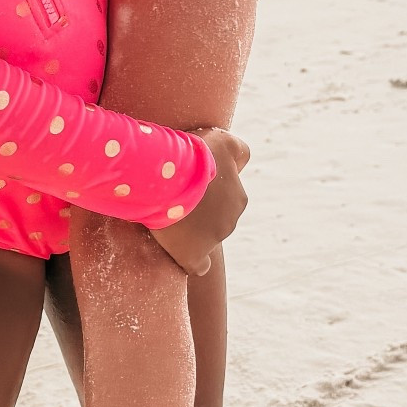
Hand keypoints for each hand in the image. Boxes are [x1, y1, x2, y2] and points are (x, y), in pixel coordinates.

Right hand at [149, 127, 249, 275]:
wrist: (168, 177)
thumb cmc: (192, 156)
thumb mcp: (223, 141)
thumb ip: (238, 150)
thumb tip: (241, 164)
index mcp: (238, 197)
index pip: (225, 196)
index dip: (207, 190)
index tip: (189, 182)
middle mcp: (231, 220)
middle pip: (214, 217)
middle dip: (199, 209)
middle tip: (173, 195)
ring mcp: (213, 239)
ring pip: (204, 236)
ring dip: (190, 228)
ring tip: (165, 212)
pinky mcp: (193, 255)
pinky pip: (199, 265)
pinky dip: (193, 261)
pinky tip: (182, 253)